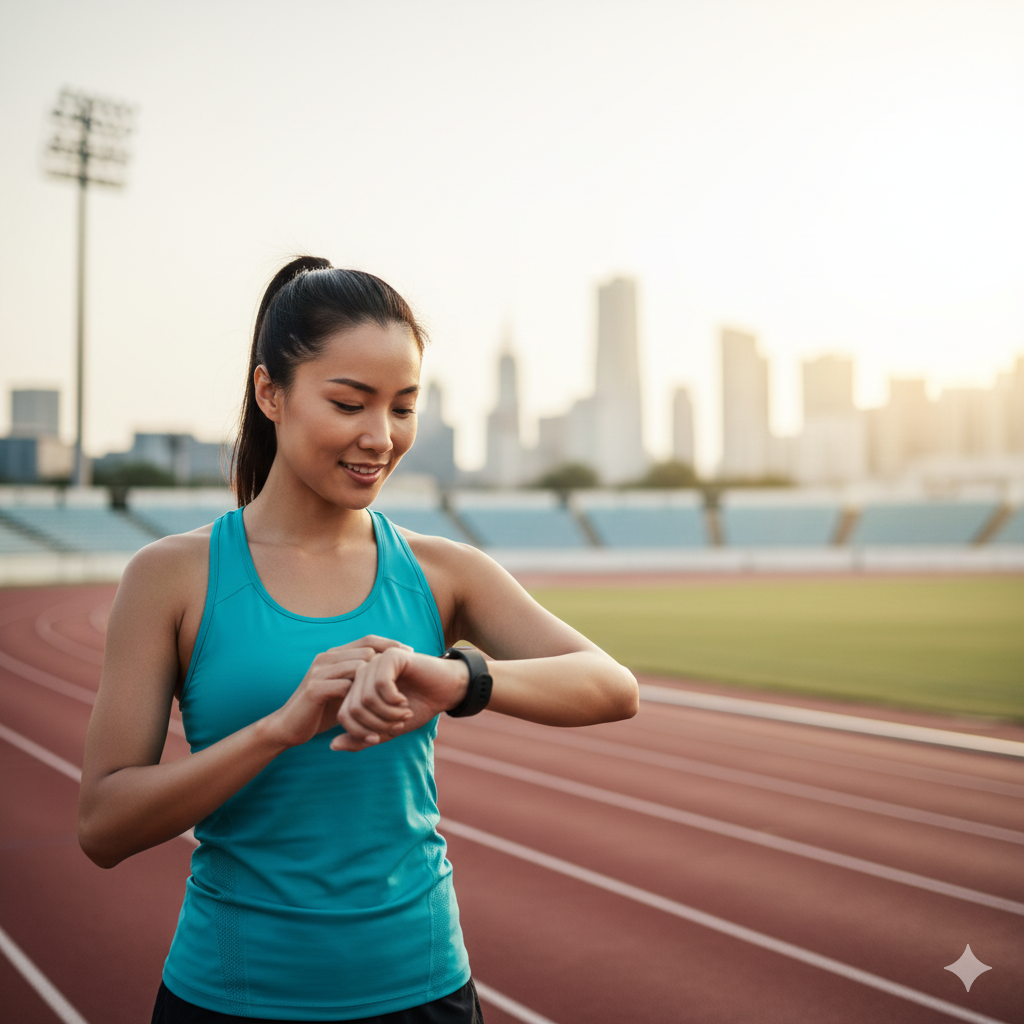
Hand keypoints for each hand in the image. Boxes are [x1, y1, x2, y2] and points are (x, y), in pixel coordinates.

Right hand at [263, 636, 412, 749]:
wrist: (289, 727)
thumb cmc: (321, 709)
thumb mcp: (344, 690)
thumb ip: (360, 677)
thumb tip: (391, 668)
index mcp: (334, 654)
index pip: (368, 640)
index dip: (391, 644)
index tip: (412, 653)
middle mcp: (326, 657)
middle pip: (368, 652)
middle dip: (388, 666)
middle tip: (407, 681)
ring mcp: (319, 671)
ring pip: (360, 667)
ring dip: (379, 686)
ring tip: (396, 704)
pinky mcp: (315, 688)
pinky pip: (347, 688)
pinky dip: (363, 702)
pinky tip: (375, 718)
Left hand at [331, 649, 470, 751]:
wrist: (446, 691)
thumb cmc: (418, 708)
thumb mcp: (387, 729)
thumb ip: (361, 738)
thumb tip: (332, 746)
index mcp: (358, 688)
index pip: (344, 715)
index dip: (361, 732)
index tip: (381, 737)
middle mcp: (363, 673)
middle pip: (353, 707)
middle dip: (376, 725)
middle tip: (397, 726)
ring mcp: (376, 662)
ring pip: (366, 698)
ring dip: (387, 714)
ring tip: (403, 715)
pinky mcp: (390, 656)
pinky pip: (380, 685)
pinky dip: (393, 701)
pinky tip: (404, 702)